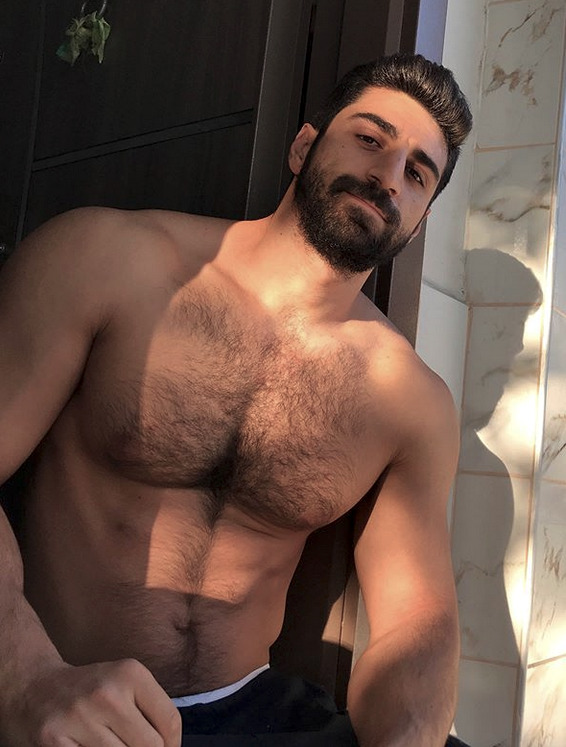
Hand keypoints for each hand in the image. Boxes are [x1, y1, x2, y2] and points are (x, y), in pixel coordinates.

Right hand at [6, 659, 181, 745]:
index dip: (172, 746)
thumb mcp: (125, 684)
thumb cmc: (91, 690)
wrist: (35, 687)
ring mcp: (80, 717)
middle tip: (131, 745)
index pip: (170, 722)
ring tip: (111, 744)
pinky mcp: (54, 740)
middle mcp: (107, 692)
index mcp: (131, 673)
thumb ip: (151, 711)